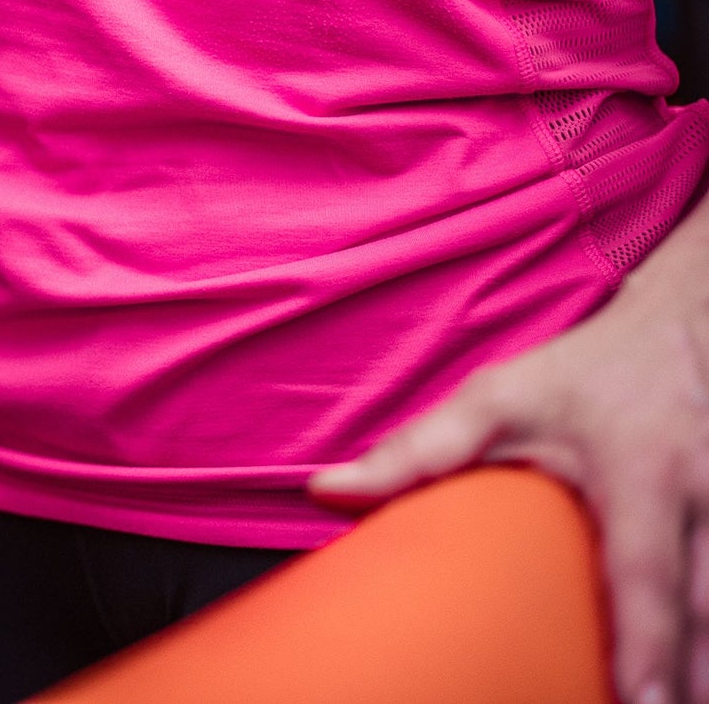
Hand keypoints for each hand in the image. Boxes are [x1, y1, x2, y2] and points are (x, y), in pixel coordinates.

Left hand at [308, 233, 708, 703]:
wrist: (681, 331)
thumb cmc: (579, 376)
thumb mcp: (494, 398)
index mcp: (639, 470)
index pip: (647, 568)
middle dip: (694, 675)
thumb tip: (326, 492)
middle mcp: (705, 493)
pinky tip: (695, 674)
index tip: (640, 699)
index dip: (649, 639)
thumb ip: (418, 451)